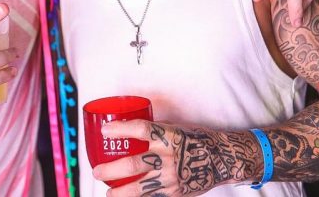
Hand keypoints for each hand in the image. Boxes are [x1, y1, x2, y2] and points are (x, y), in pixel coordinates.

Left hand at [93, 120, 258, 195]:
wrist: (221, 160)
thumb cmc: (197, 139)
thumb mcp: (177, 128)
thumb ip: (156, 131)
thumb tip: (131, 129)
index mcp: (169, 136)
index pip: (141, 130)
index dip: (121, 129)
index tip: (104, 130)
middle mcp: (169, 157)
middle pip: (133, 164)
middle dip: (111, 169)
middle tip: (97, 171)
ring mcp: (172, 177)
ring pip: (140, 188)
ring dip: (120, 191)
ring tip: (108, 192)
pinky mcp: (176, 193)